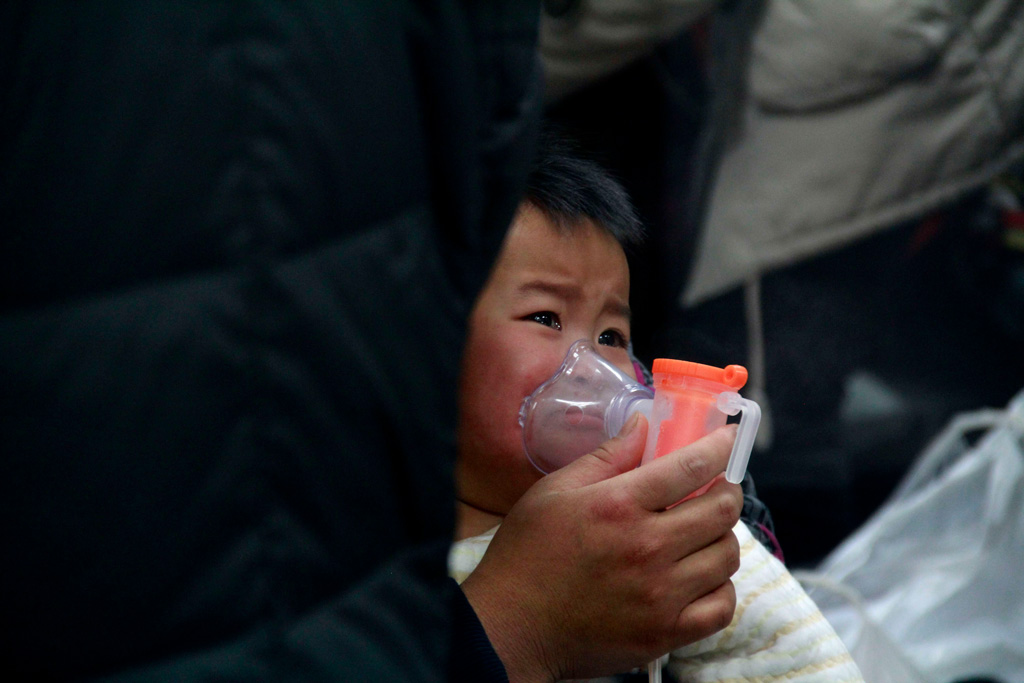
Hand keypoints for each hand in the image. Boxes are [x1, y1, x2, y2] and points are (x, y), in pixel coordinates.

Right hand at [460, 415, 741, 681]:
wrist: (512, 626)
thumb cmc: (528, 554)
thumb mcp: (555, 491)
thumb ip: (607, 456)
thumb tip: (644, 423)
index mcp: (618, 505)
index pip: (691, 466)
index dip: (720, 447)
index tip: (729, 440)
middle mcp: (647, 548)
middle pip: (722, 510)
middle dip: (726, 491)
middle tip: (716, 489)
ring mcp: (660, 595)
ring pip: (727, 556)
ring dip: (722, 538)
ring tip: (703, 534)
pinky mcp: (665, 634)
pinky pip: (721, 607)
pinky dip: (720, 587)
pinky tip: (700, 577)